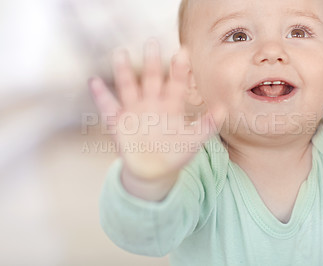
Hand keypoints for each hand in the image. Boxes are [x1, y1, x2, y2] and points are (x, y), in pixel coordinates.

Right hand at [89, 40, 223, 179]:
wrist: (155, 172)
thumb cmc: (175, 154)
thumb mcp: (193, 141)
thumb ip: (207, 126)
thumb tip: (223, 109)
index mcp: (171, 106)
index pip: (177, 84)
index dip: (179, 70)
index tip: (183, 52)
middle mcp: (152, 104)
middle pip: (152, 79)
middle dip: (153, 62)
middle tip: (152, 42)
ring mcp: (135, 111)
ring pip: (129, 87)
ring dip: (124, 72)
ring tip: (121, 53)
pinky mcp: (119, 123)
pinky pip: (108, 107)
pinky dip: (101, 95)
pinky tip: (94, 81)